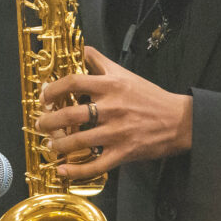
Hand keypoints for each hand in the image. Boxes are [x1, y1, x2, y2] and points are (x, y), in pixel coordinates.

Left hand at [35, 45, 192, 179]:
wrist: (179, 120)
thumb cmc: (149, 96)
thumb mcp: (125, 73)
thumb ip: (101, 61)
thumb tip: (80, 49)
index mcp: (111, 86)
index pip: (73, 82)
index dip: (53, 90)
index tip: (44, 97)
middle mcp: (112, 108)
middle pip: (70, 114)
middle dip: (49, 121)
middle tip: (41, 124)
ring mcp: (117, 132)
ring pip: (79, 141)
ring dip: (59, 145)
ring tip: (51, 145)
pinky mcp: (124, 152)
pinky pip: (96, 165)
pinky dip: (76, 170)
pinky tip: (62, 170)